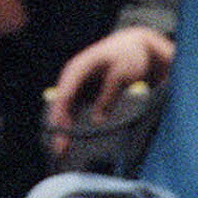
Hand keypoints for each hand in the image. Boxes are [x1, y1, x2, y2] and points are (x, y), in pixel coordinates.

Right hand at [45, 24, 172, 141]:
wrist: (137, 45)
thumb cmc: (129, 55)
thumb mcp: (121, 74)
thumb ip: (108, 96)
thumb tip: (97, 120)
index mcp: (78, 68)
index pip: (64, 96)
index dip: (60, 117)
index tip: (60, 135)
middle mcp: (73, 77)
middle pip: (61, 105)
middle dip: (59, 127)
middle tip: (59, 151)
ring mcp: (78, 84)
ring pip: (66, 109)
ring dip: (65, 128)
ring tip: (62, 150)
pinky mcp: (86, 91)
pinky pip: (76, 109)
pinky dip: (73, 123)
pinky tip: (72, 139)